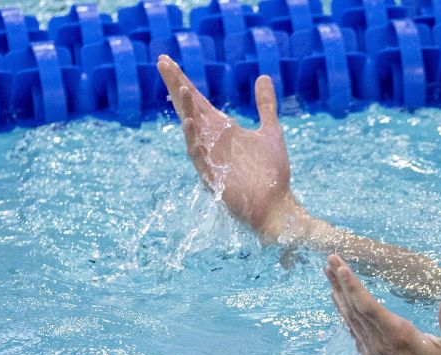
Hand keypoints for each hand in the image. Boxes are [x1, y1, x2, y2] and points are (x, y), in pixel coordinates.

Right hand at [157, 55, 304, 240]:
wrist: (277, 207)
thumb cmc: (271, 175)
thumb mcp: (270, 132)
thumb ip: (265, 105)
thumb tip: (263, 77)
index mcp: (222, 132)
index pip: (197, 102)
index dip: (183, 81)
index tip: (167, 61)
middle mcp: (211, 143)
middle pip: (189, 110)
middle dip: (176, 87)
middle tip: (163, 63)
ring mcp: (210, 160)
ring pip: (192, 132)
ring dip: (186, 110)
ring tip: (182, 89)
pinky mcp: (213, 178)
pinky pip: (199, 157)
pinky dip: (194, 140)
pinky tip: (191, 123)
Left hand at [324, 255, 440, 354]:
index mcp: (398, 337)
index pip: (367, 307)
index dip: (352, 286)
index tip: (339, 267)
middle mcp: (379, 345)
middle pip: (353, 308)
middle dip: (339, 283)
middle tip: (329, 258)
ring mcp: (372, 354)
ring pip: (350, 320)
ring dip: (339, 296)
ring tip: (328, 275)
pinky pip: (353, 333)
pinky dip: (345, 315)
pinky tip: (341, 305)